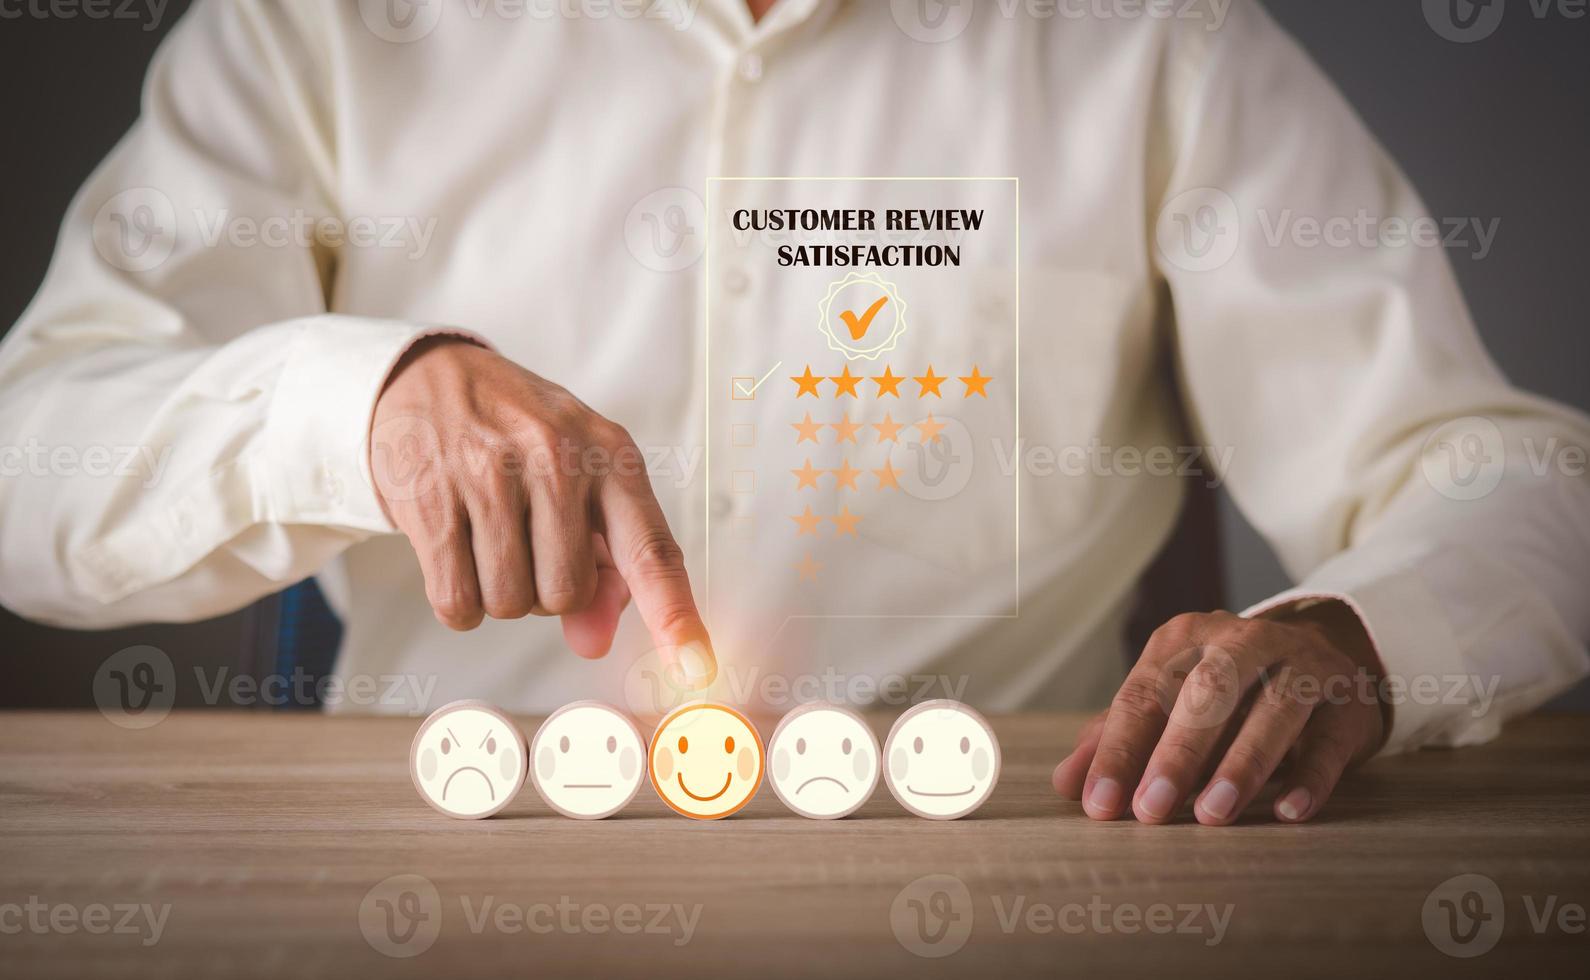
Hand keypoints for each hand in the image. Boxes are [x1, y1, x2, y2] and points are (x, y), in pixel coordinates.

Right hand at [368, 336, 713, 686]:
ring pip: (510, 604)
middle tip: (529, 543)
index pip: (651, 550)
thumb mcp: (583, 480)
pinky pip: (458, 603)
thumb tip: (595, 641)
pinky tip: (459, 552)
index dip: (675, 615)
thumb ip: (606, 564)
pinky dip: (459, 600)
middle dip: (547, 591)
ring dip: (501, 594)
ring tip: (492, 537)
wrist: (433, 377)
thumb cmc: (523, 436)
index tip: (696, 669)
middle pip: (567, 596)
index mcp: (611, 456)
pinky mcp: (431, 498)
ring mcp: (489, 475)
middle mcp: (556, 459)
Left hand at [1052, 604, 1387, 824]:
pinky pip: (1329, 740)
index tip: (1099, 804)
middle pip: (1207, 692)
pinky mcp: (1346, 703)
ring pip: (1274, 709)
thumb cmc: (1225, 689)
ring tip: (1213, 815)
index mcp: (1184, 639)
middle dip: (1176, 753)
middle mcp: (1242, 641)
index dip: (1118, 751)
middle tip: (1150, 811)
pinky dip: (1310, 776)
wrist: (1320, 655)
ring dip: (1242, 764)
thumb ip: (1117, 736)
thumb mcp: (1169, 699)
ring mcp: (1302, 666)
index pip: (1143, 695)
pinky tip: (1289, 810)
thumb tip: (1067, 783)